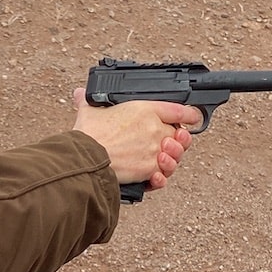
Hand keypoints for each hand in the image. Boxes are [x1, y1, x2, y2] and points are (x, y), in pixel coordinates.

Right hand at [71, 90, 201, 190]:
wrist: (87, 158)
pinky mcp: (149, 170)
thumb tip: (79, 94)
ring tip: (161, 158)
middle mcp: (155, 129)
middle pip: (178, 135)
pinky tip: (155, 175)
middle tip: (166, 143)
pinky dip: (161, 177)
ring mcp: (154, 151)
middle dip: (176, 140)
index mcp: (145, 110)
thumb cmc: (89, 134)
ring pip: (174, 156)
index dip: (189, 114)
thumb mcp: (89, 110)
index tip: (192, 117)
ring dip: (171, 158)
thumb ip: (88, 101)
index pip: (178, 109)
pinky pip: (164, 175)